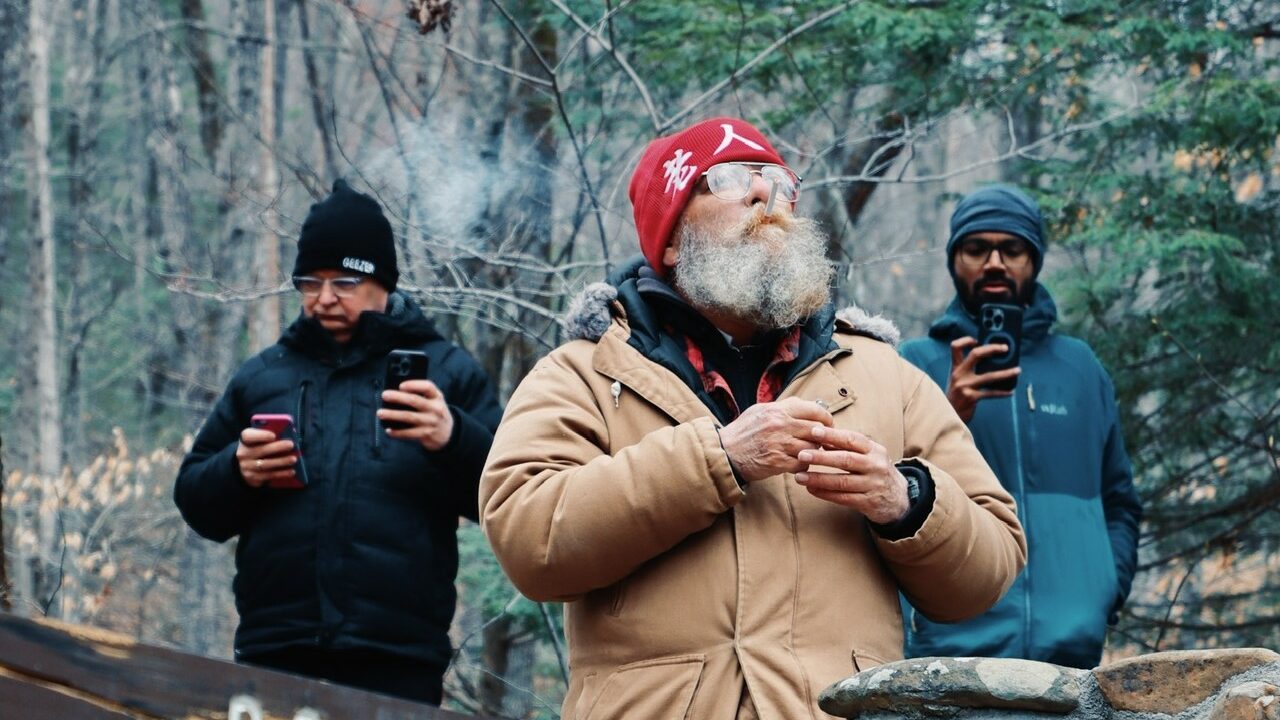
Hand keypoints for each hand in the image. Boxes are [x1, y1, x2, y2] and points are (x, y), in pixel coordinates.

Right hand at [236, 427, 296, 487]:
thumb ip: (270, 435)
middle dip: (277, 447)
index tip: (274, 435)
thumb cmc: (259, 446)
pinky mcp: (253, 477)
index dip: (261, 435)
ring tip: (294, 459)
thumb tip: (288, 433)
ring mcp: (247, 466)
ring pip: (265, 464)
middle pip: (261, 450)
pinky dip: (281, 473)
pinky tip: (291, 471)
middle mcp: (243, 453)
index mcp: (245, 440)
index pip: (248, 436)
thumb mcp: (259, 439)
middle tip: (291, 444)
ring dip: (281, 461)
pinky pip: (269, 475)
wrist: (246, 464)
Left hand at [379, 379, 454, 450]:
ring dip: (393, 415)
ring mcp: (431, 422)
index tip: (401, 385)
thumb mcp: (434, 400)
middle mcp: (435, 409)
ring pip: (409, 417)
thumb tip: (396, 392)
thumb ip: (421, 395)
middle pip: (415, 401)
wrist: (447, 432)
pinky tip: (389, 430)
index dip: (414, 385)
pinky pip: (409, 433)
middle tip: (385, 395)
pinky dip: (397, 432)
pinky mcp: (426, 434)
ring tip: (381, 413)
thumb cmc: (435, 412)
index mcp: (437, 397)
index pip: (428, 387)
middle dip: (398, 397)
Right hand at [718, 398, 833, 483]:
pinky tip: (796, 463)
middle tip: (819, 442)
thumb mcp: (761, 410)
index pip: (815, 410)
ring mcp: (780, 444)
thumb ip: (784, 407)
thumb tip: (807, 405)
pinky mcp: (778, 462)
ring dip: (812, 452)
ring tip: (806, 453)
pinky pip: (802, 464)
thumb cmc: (744, 431)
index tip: (827, 424)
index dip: (826, 418)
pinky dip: (803, 465)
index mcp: (778, 409)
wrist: (725, 452)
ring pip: (812, 448)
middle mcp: (781, 425)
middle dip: (822, 437)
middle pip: (817, 430)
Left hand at [794, 426, 908, 523]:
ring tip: (800, 477)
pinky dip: (825, 493)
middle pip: (846, 460)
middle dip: (822, 457)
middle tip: (802, 455)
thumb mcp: (868, 454)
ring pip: (842, 482)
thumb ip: (847, 446)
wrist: (899, 498)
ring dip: (819, 479)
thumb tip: (821, 437)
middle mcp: (875, 466)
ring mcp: (872, 485)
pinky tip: (811, 489)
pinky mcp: (868, 502)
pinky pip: (843, 498)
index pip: (852, 439)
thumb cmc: (876, 470)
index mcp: (874, 450)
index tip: (813, 432)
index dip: (832, 435)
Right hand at [947, 336, 1018, 421]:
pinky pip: (991, 393)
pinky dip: (1003, 392)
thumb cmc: (957, 398)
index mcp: (955, 368)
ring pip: (990, 375)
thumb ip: (970, 372)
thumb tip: (995, 363)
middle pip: (975, 354)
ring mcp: (965, 385)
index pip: (955, 347)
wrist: (948, 416)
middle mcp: (959, 374)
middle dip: (992, 348)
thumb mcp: (959, 381)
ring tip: (1018, 370)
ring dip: (1006, 372)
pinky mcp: (971, 397)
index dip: (966, 340)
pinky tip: (1011, 392)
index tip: (977, 340)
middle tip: (1005, 348)